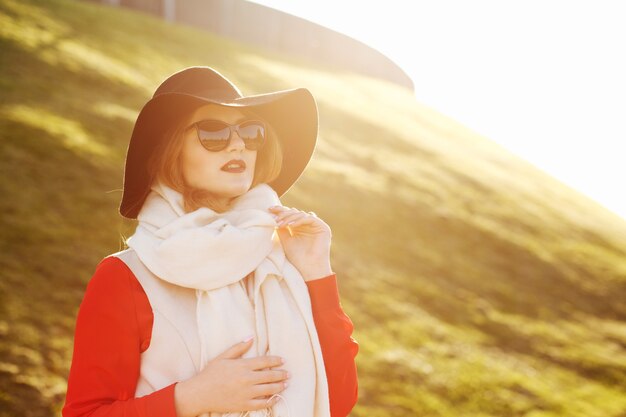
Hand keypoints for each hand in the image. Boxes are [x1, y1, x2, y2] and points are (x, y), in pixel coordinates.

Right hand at [174, 338, 288, 416]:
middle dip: (281, 374)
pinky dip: (271, 401)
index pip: (265, 361)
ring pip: (269, 389)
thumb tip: (251, 337)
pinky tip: (275, 398)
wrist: (199, 393)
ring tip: (286, 384)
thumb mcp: (223, 357)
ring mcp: (246, 393)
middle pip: (270, 375)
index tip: (283, 360)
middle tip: (288, 373)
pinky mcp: (243, 404)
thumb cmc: (210, 374)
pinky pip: (262, 404)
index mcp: (242, 365)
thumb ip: (238, 347)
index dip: (276, 360)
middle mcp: (246, 379)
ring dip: (279, 386)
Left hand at [268, 205, 332, 280]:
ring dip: (290, 217)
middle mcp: (308, 225)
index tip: (269, 209)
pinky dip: (299, 220)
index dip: (280, 211)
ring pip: (301, 214)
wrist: (309, 269)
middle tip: (275, 218)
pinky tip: (291, 225)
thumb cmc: (297, 258)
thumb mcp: (286, 240)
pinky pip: (310, 218)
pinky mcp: (323, 227)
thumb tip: (274, 217)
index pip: (290, 215)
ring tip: (280, 224)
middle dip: (284, 213)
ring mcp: (316, 225)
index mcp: (299, 227)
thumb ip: (282, 228)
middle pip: (295, 212)